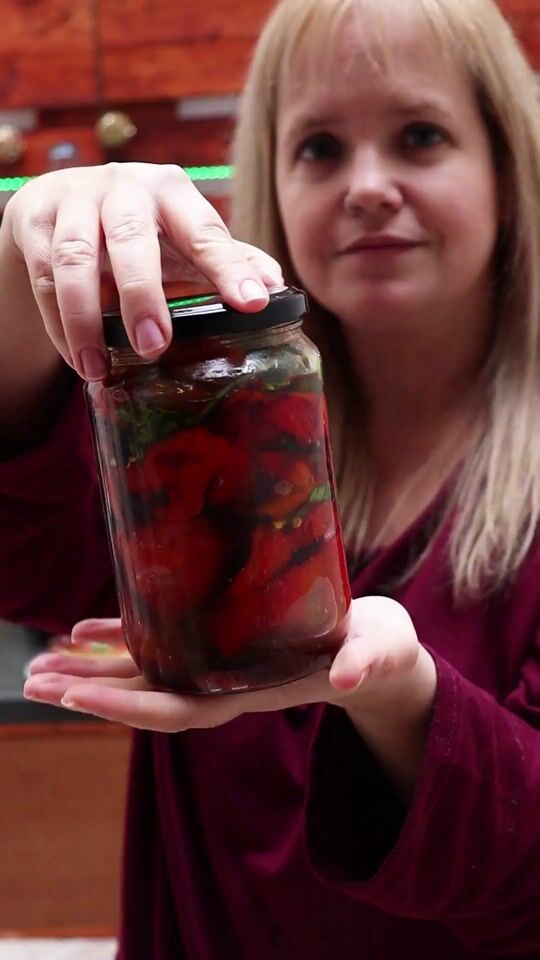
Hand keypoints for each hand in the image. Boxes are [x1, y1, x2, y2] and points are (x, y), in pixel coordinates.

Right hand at [4, 163, 282, 379]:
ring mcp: (74, 202)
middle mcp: (123, 188)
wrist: (57, 203)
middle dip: (143, 295)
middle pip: (131, 239)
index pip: (204, 231)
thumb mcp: (181, 238)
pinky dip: (58, 323)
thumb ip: (225, 259)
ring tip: (98, 369)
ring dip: (85, 319)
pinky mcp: (34, 223)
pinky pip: (42, 278)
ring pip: (74, 259)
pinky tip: (78, 358)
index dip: (229, 267)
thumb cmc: (136, 229)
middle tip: (155, 347)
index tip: (254, 303)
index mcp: (171, 192)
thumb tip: (274, 287)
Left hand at [24, 597, 435, 735]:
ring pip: (146, 675)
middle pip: (147, 699)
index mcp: (257, 690)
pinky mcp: (221, 642)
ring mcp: (220, 666)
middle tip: (31, 684)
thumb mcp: (382, 651)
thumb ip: (367, 662)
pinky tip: (84, 628)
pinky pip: (162, 644)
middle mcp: (228, 685)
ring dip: (92, 671)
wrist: (378, 652)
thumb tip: (350, 676)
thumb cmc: (383, 651)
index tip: (76, 695)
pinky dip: (120, 639)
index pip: (181, 709)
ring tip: (38, 665)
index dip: (128, 707)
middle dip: (90, 693)